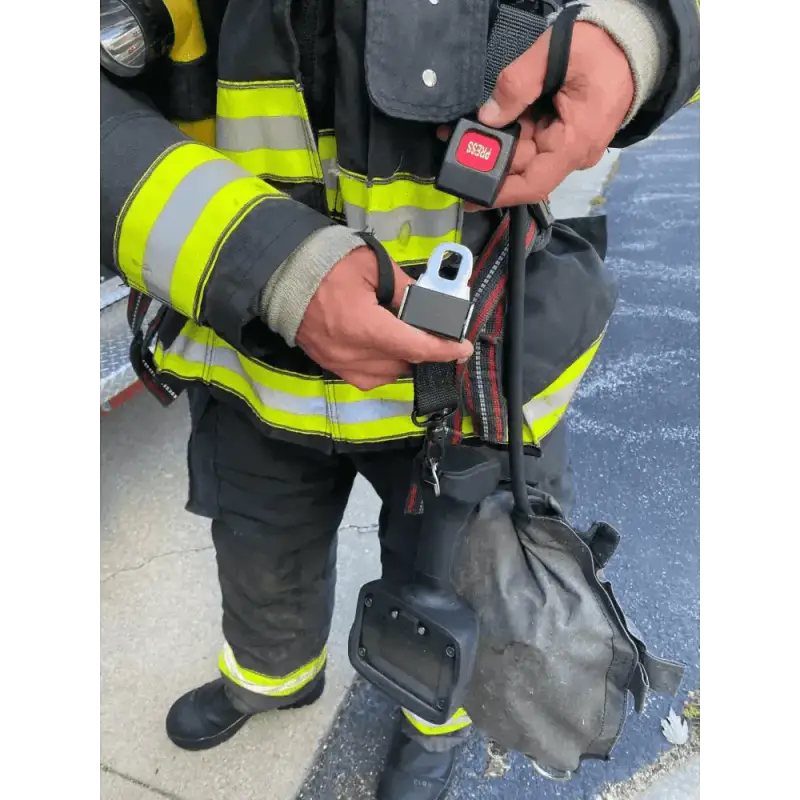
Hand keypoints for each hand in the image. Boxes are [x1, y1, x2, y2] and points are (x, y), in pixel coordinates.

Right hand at [296, 247, 472, 390]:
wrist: (280, 273)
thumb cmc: (326, 264)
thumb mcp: (372, 266)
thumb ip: (404, 289)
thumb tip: (428, 305)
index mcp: (364, 327)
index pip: (415, 348)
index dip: (444, 351)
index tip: (462, 349)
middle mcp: (352, 353)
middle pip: (402, 365)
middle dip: (424, 354)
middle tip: (437, 337)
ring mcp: (337, 362)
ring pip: (385, 376)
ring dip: (403, 363)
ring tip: (411, 342)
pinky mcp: (327, 363)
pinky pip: (364, 377)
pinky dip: (382, 369)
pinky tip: (387, 352)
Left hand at [438, 22, 633, 209]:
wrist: (637, 41)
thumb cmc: (604, 48)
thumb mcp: (556, 56)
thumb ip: (517, 85)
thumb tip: (488, 116)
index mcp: (574, 144)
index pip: (532, 184)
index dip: (498, 193)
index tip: (468, 194)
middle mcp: (570, 152)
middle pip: (520, 166)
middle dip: (486, 158)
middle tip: (450, 143)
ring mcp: (566, 143)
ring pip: (522, 151)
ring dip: (494, 142)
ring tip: (462, 128)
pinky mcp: (562, 131)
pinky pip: (531, 138)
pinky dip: (509, 130)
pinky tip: (488, 119)